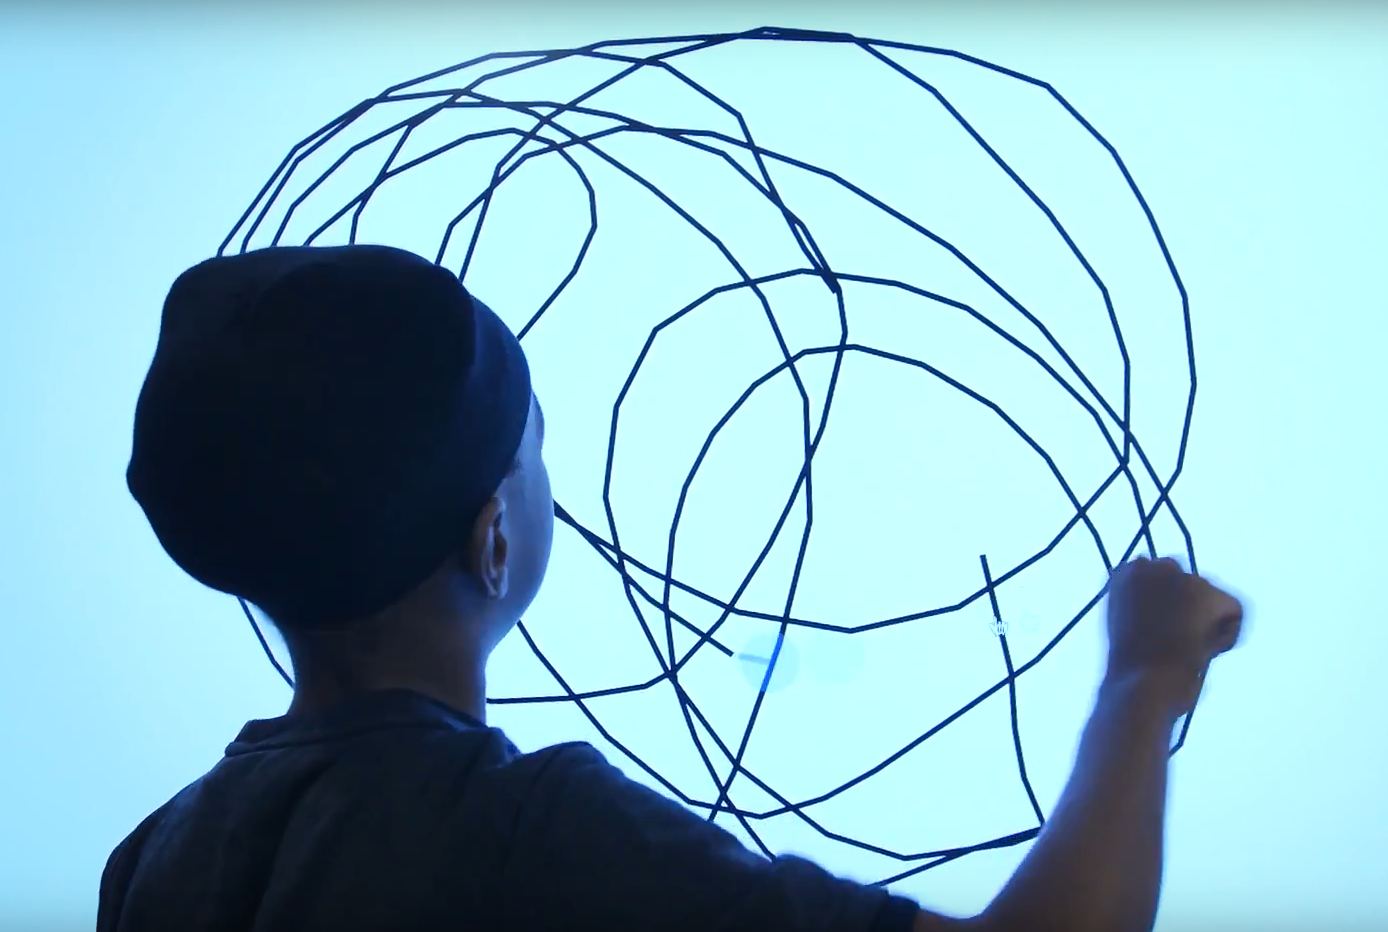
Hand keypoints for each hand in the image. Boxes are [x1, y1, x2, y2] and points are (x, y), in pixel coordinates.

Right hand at [1103, 557, 1244, 716]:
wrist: (1143, 685)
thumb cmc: (1130, 669)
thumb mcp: (1126, 627)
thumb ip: (1143, 608)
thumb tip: (1174, 610)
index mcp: (1124, 574)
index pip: (1159, 579)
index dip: (1165, 607)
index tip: (1158, 632)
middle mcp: (1152, 566)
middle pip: (1189, 584)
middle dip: (1190, 608)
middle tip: (1178, 643)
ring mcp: (1181, 577)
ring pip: (1212, 598)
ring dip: (1207, 621)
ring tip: (1188, 652)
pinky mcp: (1209, 593)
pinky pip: (1235, 611)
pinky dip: (1227, 636)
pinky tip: (1204, 652)